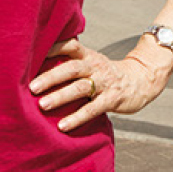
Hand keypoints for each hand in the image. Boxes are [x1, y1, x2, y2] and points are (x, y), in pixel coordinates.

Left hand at [30, 38, 171, 129]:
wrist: (141, 81)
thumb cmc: (106, 75)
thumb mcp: (91, 64)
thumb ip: (70, 64)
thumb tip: (35, 70)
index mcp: (88, 56)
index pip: (70, 46)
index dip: (53, 48)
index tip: (32, 54)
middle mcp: (96, 66)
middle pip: (71, 68)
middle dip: (51, 77)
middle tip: (31, 87)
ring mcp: (105, 82)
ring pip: (80, 88)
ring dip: (60, 96)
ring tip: (42, 105)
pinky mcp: (112, 99)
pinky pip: (93, 108)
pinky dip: (77, 117)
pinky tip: (63, 126)